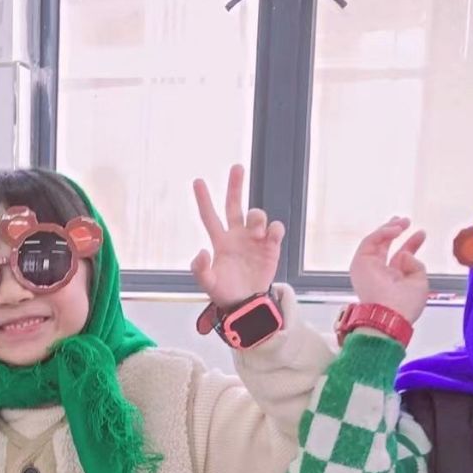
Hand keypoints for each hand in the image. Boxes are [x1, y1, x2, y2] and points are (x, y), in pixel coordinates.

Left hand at [190, 164, 284, 305]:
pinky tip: (270, 235)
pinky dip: (274, 228)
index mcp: (220, 242)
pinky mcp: (271, 246)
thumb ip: (200, 269)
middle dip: (235, 185)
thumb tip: (202, 251)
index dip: (204, 199)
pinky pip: (275, 229)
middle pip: (235, 205)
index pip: (210, 217)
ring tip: (256, 232)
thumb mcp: (208, 284)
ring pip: (257, 215)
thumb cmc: (225, 293)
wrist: (247, 304)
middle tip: (237, 167)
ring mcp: (254, 239)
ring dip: (257, 217)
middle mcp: (237, 236)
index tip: (197, 181)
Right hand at [349, 217, 429, 323]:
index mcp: (392, 280)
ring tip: (403, 223)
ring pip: (375, 242)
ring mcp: (367, 268)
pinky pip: (369, 241)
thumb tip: (405, 254)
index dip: (411, 244)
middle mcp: (378, 274)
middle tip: (405, 221)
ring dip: (389, 229)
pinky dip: (383, 233)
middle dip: (394, 232)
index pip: (399, 258)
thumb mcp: (420, 281)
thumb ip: (415, 265)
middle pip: (385, 247)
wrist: (389, 313)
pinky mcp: (359, 263)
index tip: (421, 234)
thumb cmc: (404, 304)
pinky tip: (395, 230)